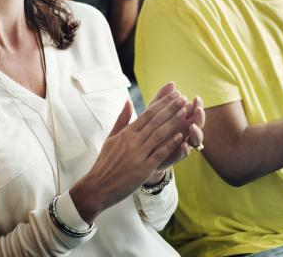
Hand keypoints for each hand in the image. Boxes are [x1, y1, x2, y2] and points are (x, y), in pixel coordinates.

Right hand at [69, 85, 188, 222]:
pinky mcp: (143, 169)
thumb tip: (128, 101)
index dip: (161, 104)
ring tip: (184, 112)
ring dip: (173, 122)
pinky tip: (180, 137)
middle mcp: (132, 141)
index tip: (173, 95)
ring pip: (159, 134)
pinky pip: (159, 154)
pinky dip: (170, 144)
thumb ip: (122, 120)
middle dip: (170, 108)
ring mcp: (138, 155)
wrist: (97, 186)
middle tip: (183, 98)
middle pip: (155, 121)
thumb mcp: (111, 138)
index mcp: (126, 133)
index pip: (147, 114)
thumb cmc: (105, 163)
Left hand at [145, 83, 204, 177]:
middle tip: (198, 110)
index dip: (197, 105)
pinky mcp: (174, 156)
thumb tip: (172, 83)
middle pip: (198, 124)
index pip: (194, 111)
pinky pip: (182, 154)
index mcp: (182, 120)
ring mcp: (181, 144)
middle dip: (200, 117)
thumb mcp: (153, 111)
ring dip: (196, 133)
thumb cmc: (149, 128)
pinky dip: (184, 150)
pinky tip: (184, 145)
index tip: (196, 97)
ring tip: (192, 127)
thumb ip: (162, 98)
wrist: (140, 151)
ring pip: (195, 139)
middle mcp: (185, 132)